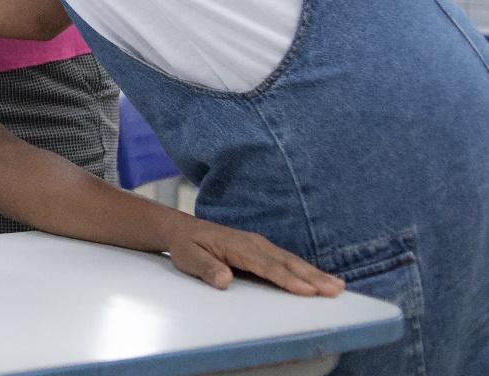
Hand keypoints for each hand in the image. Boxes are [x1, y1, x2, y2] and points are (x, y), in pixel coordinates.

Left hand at [166, 218, 344, 296]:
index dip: (287, 279)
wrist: (182, 230)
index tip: (307, 291)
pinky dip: (306, 270)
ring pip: (291, 261)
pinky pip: (287, 261)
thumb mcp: (188, 258)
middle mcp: (253, 243)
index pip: (266, 266)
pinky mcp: (262, 249)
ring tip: (338, 286)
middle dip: (312, 277)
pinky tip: (320, 279)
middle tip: (335, 290)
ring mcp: (259, 245)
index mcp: (237, 246)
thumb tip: (224, 280)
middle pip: (286, 263)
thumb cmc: (186, 246)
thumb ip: (206, 269)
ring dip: (315, 274)